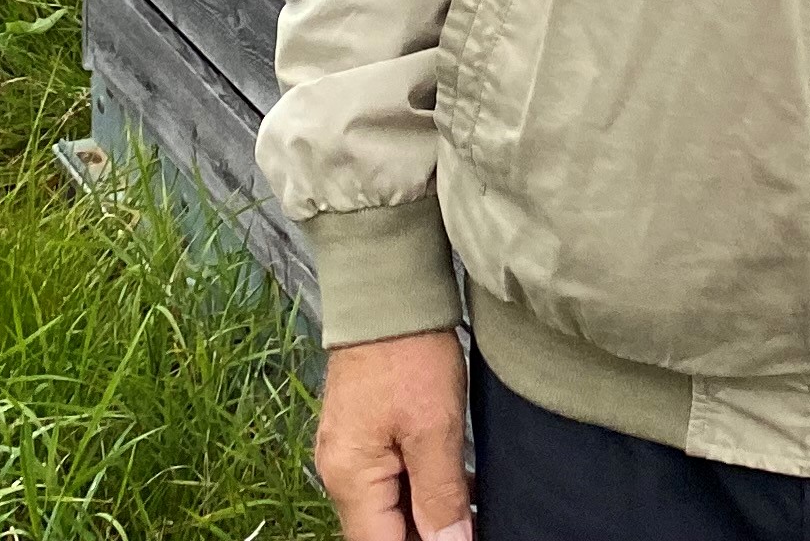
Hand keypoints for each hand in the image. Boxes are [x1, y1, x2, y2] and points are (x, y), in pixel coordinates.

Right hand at [315, 330, 472, 540]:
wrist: (386, 292)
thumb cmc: (409, 353)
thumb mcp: (436, 429)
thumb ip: (440, 497)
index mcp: (350, 478)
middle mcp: (339, 472)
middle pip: (381, 532)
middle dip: (425, 535)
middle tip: (469, 526)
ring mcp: (347, 452)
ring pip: (387, 509)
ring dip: (425, 515)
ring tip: (469, 513)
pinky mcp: (361, 433)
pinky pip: (388, 481)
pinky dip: (419, 491)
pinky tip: (455, 488)